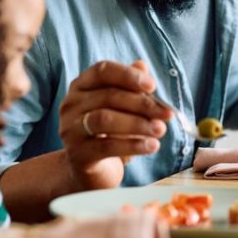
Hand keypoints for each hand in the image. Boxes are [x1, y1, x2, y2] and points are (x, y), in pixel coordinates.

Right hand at [58, 60, 171, 189]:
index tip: (153, 86)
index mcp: (81, 86)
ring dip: (138, 123)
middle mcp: (71, 104)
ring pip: (105, 119)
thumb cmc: (109, 132)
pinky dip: (133, 145)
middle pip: (108, 96)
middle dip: (142, 104)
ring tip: (161, 130)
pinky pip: (107, 146)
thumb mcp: (122, 108)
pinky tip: (152, 146)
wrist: (90, 171)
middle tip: (167, 114)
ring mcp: (70, 129)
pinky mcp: (77, 154)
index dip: (128, 75)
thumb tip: (142, 65)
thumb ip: (131, 87)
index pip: (102, 71)